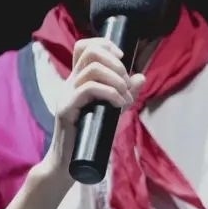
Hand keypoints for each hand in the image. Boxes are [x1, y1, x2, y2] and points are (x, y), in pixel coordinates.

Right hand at [38, 38, 146, 185]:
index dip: (105, 44)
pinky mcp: (66, 109)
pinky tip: (119, 105)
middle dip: (116, 64)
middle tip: (127, 85)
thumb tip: (141, 76)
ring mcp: (66, 94)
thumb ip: (125, 93)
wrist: (69, 163)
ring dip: (117, 81)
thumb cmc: (91, 136)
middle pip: (90, 51)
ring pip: (93, 69)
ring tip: (125, 98)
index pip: (84, 46)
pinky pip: (90, 89)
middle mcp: (70, 83)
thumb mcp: (113, 110)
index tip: (122, 58)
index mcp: (78, 79)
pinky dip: (111, 93)